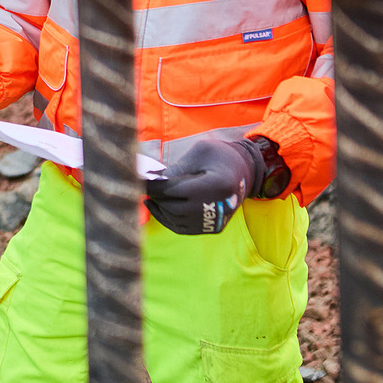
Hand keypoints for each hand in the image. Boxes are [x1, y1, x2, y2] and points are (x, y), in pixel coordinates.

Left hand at [144, 137, 286, 234]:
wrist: (245, 172)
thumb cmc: (219, 156)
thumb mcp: (198, 153)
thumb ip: (176, 168)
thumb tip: (151, 180)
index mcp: (212, 184)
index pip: (173, 189)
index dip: (152, 186)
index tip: (137, 180)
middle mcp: (215, 205)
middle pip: (173, 207)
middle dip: (155, 197)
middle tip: (140, 188)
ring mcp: (215, 220)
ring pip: (176, 220)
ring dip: (159, 210)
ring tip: (148, 198)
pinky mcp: (214, 228)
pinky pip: (184, 228)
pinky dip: (168, 220)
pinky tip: (157, 208)